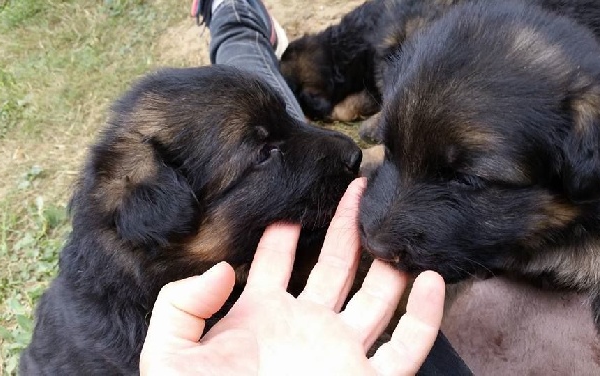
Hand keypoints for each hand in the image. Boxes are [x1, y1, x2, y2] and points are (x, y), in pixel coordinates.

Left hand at [140, 178, 445, 374]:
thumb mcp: (168, 356)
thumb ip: (182, 304)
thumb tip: (223, 269)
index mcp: (260, 316)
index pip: (275, 261)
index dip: (283, 231)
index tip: (295, 199)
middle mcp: (306, 327)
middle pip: (334, 266)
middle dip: (347, 227)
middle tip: (359, 187)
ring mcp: (340, 353)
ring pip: (375, 297)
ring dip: (388, 262)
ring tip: (397, 219)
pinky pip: (407, 347)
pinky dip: (424, 316)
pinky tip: (431, 279)